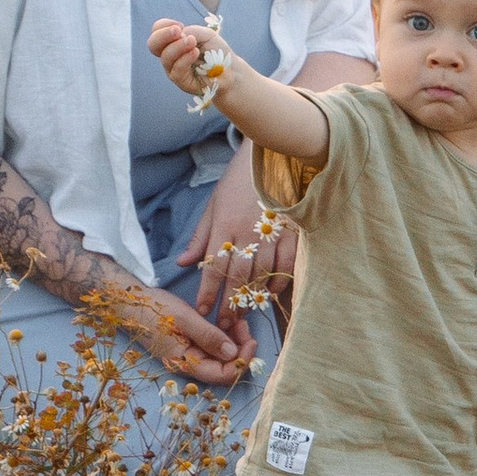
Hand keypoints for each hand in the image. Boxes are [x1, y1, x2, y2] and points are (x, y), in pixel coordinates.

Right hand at [116, 279, 254, 387]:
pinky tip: (226, 323)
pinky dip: (222, 338)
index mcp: (186, 363)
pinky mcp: (188, 346)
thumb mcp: (185, 319)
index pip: (222, 375)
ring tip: (237, 321)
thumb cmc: (153, 309)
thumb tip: (233, 354)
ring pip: (219, 358)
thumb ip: (209, 337)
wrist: (129, 302)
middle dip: (240, 350)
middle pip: (223, 368)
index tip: (251, 340)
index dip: (241, 361)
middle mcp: (188, 365)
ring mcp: (188, 356)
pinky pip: (211, 348)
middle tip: (244, 325)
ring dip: (233, 342)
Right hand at [147, 14, 240, 106]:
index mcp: (172, 41)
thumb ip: (192, 31)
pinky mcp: (181, 82)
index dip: (164, 26)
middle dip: (163, 35)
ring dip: (178, 46)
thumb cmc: (216, 51)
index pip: (157, 31)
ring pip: (166, 57)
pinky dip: (185, 58)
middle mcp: (170, 55)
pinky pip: (177, 70)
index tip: (180, 25)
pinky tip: (195, 52)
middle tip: (178, 31)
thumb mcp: (206, 34)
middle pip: (153, 44)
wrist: (230, 69)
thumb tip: (179, 35)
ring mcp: (174, 69)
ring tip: (192, 42)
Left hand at [182, 143, 296, 315]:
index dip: (208, 292)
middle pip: (237, 276)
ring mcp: (272, 232)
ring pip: (262, 274)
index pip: (213, 266)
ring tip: (246, 311)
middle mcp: (247, 232)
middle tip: (225, 322)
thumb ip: (200, 236)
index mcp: (224, 224)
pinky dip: (280, 281)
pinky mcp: (293, 231)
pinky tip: (272, 291)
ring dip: (253, 296)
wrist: (273, 153)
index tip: (203, 311)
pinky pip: (287, 264)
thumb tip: (183, 262)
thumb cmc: (240, 179)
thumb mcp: (214, 204)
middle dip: (230, 302)